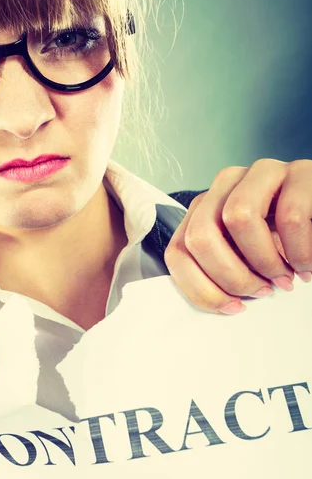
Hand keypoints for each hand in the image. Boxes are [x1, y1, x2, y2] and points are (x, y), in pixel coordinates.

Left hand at [164, 159, 311, 313]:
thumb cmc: (287, 241)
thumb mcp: (247, 256)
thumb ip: (223, 267)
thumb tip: (216, 301)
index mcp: (206, 206)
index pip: (178, 251)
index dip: (201, 288)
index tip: (232, 306)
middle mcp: (227, 183)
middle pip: (200, 235)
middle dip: (231, 276)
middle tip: (261, 291)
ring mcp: (262, 172)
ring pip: (238, 216)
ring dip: (264, 261)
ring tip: (285, 278)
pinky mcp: (300, 172)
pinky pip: (290, 217)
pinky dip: (300, 252)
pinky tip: (306, 265)